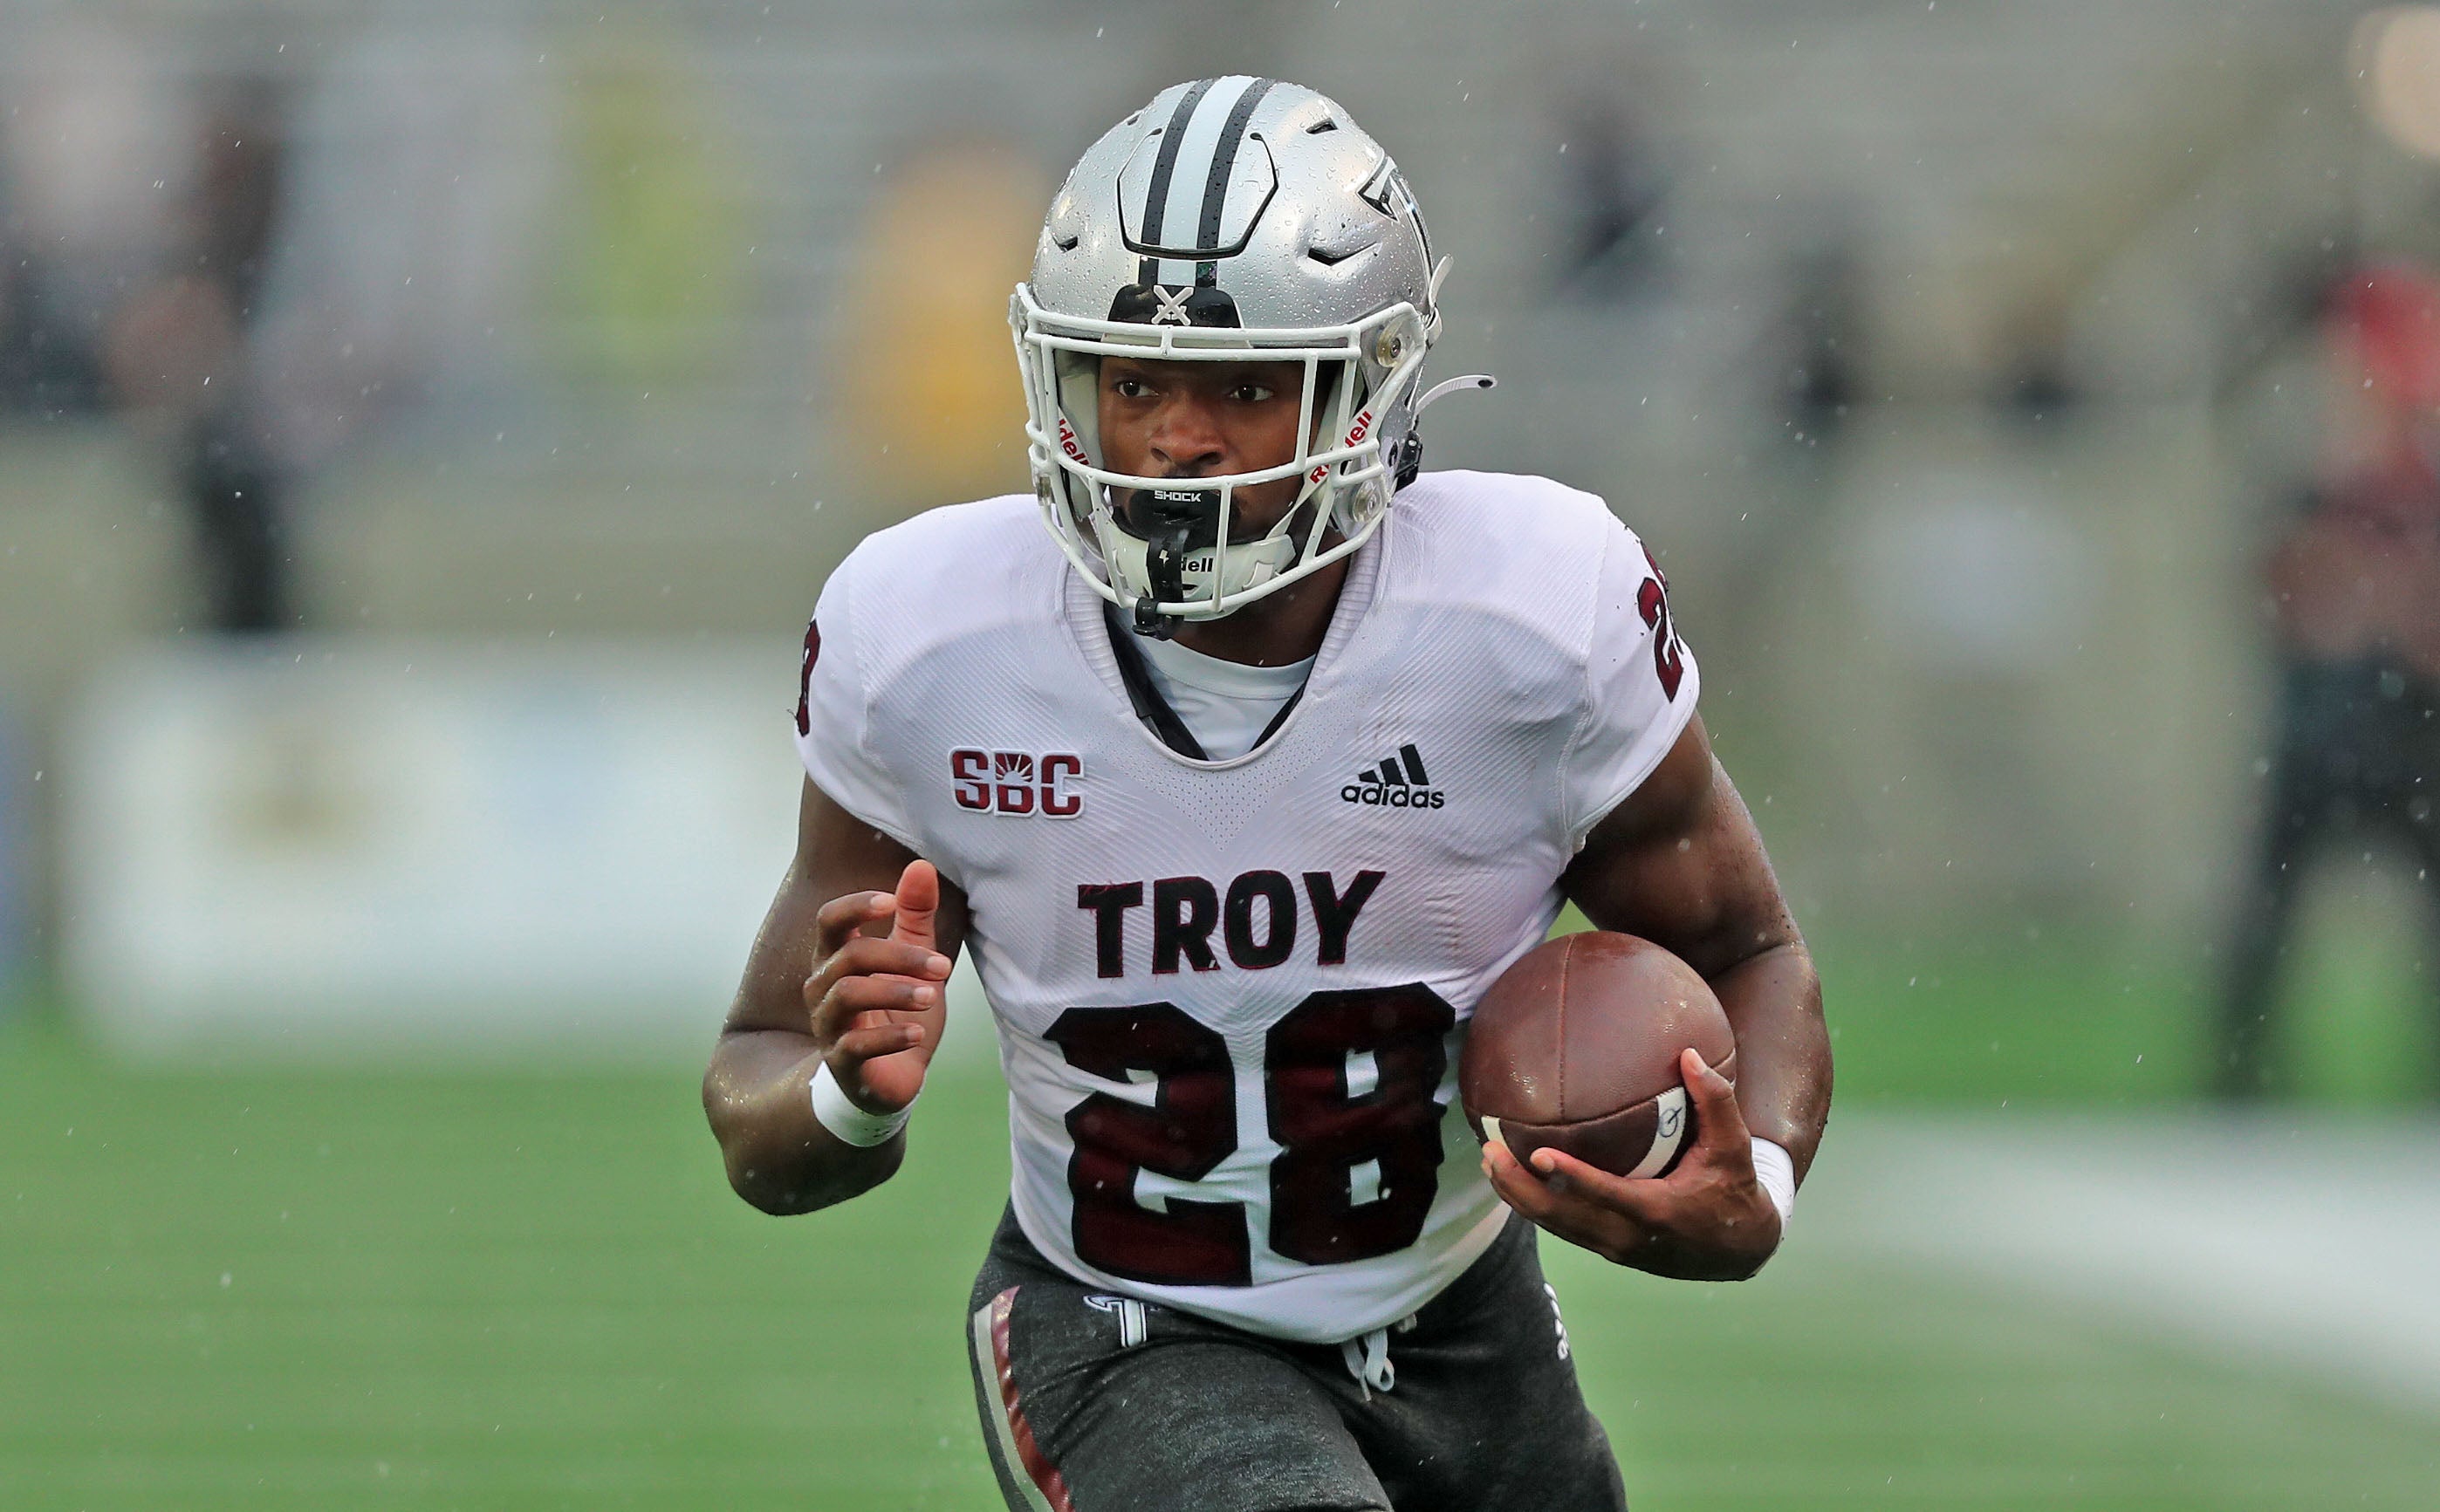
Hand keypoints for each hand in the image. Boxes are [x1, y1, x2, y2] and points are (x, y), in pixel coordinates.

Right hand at [803, 860, 953, 1116]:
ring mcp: (828, 1025)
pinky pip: (856, 1044)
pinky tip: (918, 1034)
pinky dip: (891, 1038)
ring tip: (933, 996)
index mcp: (837, 957)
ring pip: (849, 995)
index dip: (855, 907)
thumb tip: (921, 865)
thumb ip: (914, 916)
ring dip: (896, 992)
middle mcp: (823, 988)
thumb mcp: (913, 959)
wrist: (893, 1074)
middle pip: (850, 957)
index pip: (829, 921)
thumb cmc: (898, 1010)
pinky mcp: (841, 1062)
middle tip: (943, 967)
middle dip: (899, 957)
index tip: (891, 901)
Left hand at [1481, 1047, 1781, 1279]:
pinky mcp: (1608, 1250)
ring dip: (1517, 1198)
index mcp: (1657, 1211)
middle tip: (1489, 1152)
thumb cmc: (1735, 1189)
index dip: (1571, 1178)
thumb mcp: (1733, 1146)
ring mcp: (1615, 1248)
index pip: (1606, 1195)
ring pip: (1555, 1227)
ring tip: (1488, 1162)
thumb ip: (1716, 1100)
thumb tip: (1690, 1054)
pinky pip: (1563, 1229)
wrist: (1740, 1251)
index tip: (1538, 1154)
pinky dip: (1534, 1207)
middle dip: (1519, 1188)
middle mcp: (1628, 1236)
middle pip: (1561, 1217)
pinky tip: (1511, 1179)